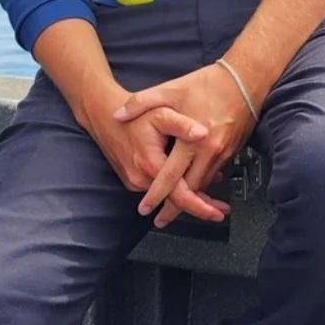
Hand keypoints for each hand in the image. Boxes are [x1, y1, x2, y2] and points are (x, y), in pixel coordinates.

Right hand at [78, 77, 224, 227]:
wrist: (104, 115)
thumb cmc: (133, 115)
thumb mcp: (160, 112)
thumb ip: (182, 124)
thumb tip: (202, 133)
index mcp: (151, 163)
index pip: (179, 195)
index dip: (200, 206)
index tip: (216, 213)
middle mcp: (141, 177)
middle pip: (175, 202)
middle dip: (200, 208)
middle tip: (220, 212)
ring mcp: (135, 181)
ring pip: (166, 197)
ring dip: (188, 199)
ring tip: (211, 201)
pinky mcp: (133, 180)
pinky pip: (157, 191)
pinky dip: (174, 190)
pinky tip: (190, 185)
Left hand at [112, 62, 257, 226]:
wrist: (246, 78)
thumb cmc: (209, 83)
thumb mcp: (171, 89)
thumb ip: (141, 102)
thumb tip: (118, 115)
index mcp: (192, 141)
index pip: (171, 177)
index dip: (156, 196)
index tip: (146, 209)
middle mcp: (209, 152)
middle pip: (190, 190)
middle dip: (175, 209)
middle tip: (160, 221)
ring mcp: (222, 153)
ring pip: (203, 185)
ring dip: (190, 200)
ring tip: (175, 210)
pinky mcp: (231, 151)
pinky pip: (214, 175)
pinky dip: (202, 186)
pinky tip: (195, 191)